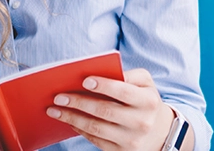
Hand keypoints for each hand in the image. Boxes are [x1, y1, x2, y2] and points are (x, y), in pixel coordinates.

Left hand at [46, 68, 172, 150]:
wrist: (159, 132)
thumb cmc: (144, 99)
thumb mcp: (144, 83)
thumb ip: (127, 74)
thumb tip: (98, 73)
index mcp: (148, 101)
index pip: (124, 91)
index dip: (104, 85)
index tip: (84, 81)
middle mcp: (141, 122)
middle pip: (105, 111)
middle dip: (79, 103)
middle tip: (59, 96)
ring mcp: (131, 140)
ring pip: (96, 128)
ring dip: (72, 118)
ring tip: (54, 109)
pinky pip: (95, 140)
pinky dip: (79, 129)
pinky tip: (68, 119)